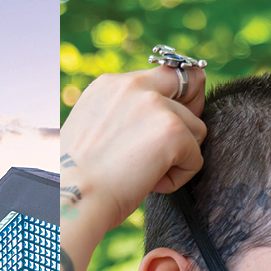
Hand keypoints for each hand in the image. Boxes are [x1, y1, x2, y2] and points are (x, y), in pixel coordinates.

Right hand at [60, 64, 208, 243]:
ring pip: (197, 129)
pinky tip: (150, 184)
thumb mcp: (96, 126)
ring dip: (179, 156)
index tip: (170, 123)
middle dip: (191, 116)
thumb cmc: (80, 176)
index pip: (167, 73)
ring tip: (146, 173)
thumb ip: (126, 112)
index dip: (179, 97)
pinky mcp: (173, 132)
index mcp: (111, 83)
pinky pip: (196, 158)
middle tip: (170, 149)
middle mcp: (133, 85)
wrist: (74, 198)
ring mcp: (155, 106)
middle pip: (193, 84)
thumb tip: (158, 119)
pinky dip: (179, 178)